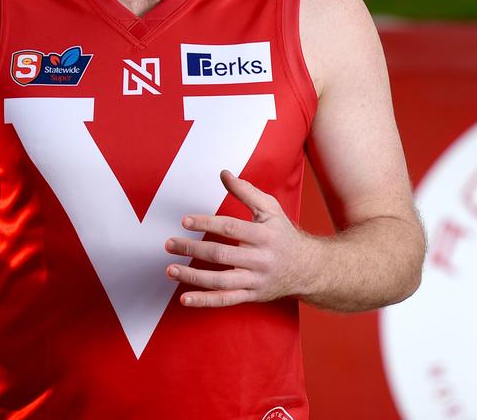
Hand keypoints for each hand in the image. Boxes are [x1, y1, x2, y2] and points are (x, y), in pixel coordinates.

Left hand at [164, 170, 315, 307]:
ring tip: (170, 269)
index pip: (230, 228)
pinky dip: (204, 301)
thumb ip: (246, 191)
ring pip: (220, 281)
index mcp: (264, 234)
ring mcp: (255, 280)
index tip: (184, 221)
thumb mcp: (270, 208)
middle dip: (192, 249)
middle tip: (170, 244)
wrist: (307, 268)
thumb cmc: (283, 234)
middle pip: (221, 254)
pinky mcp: (252, 296)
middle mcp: (260, 259)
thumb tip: (224, 174)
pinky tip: (184, 298)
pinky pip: (225, 300)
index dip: (206, 223)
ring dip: (192, 276)